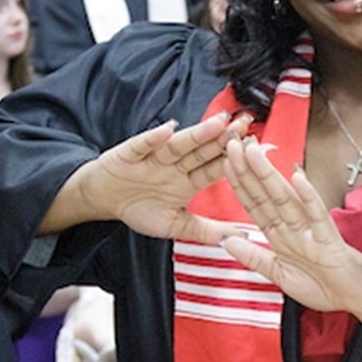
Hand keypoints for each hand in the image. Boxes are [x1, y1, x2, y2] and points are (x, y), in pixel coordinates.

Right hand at [74, 112, 251, 243]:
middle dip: (224, 137)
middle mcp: (176, 164)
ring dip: (197, 134)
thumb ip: (204, 230)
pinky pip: (143, 145)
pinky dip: (154, 139)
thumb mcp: (174, 226)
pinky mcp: (130, 153)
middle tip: (246, 124)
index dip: (235, 159)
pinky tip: (168, 130)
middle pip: (203, 150)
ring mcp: (154, 157)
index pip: (216, 167)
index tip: (259, 149)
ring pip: (179, 145)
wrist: (103, 200)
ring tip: (217, 123)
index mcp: (189, 180)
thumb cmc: (139, 209)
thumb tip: (238, 238)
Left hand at [219, 137, 361, 316]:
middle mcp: (293, 227)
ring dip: (269, 175)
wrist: (357, 297)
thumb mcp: (278, 273)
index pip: (255, 204)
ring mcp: (310, 230)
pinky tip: (298, 177)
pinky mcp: (328, 239)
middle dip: (248, 170)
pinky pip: (317, 214)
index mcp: (281, 234)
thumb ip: (254, 257)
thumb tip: (227, 241)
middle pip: (266, 194)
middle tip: (232, 144)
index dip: (239, 184)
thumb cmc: (324, 285)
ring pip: (286, 198)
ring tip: (254, 152)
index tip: (224, 162)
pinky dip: (307, 196)